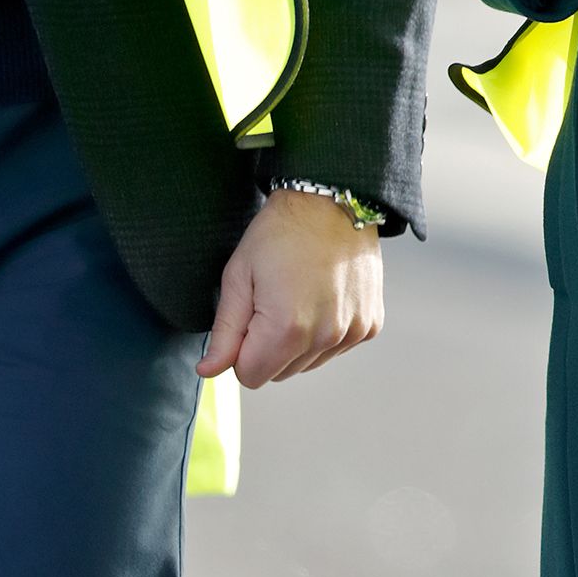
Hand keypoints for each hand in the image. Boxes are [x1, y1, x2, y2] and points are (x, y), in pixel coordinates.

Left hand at [198, 187, 384, 388]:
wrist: (332, 200)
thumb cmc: (280, 232)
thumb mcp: (239, 275)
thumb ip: (225, 331)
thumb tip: (208, 370)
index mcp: (287, 328)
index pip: (250, 376)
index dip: (241, 350)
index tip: (248, 316)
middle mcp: (325, 337)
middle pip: (280, 373)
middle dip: (269, 347)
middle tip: (272, 299)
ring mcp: (352, 332)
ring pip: (309, 363)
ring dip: (298, 341)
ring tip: (298, 294)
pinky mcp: (369, 325)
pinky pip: (336, 348)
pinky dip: (325, 331)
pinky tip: (322, 295)